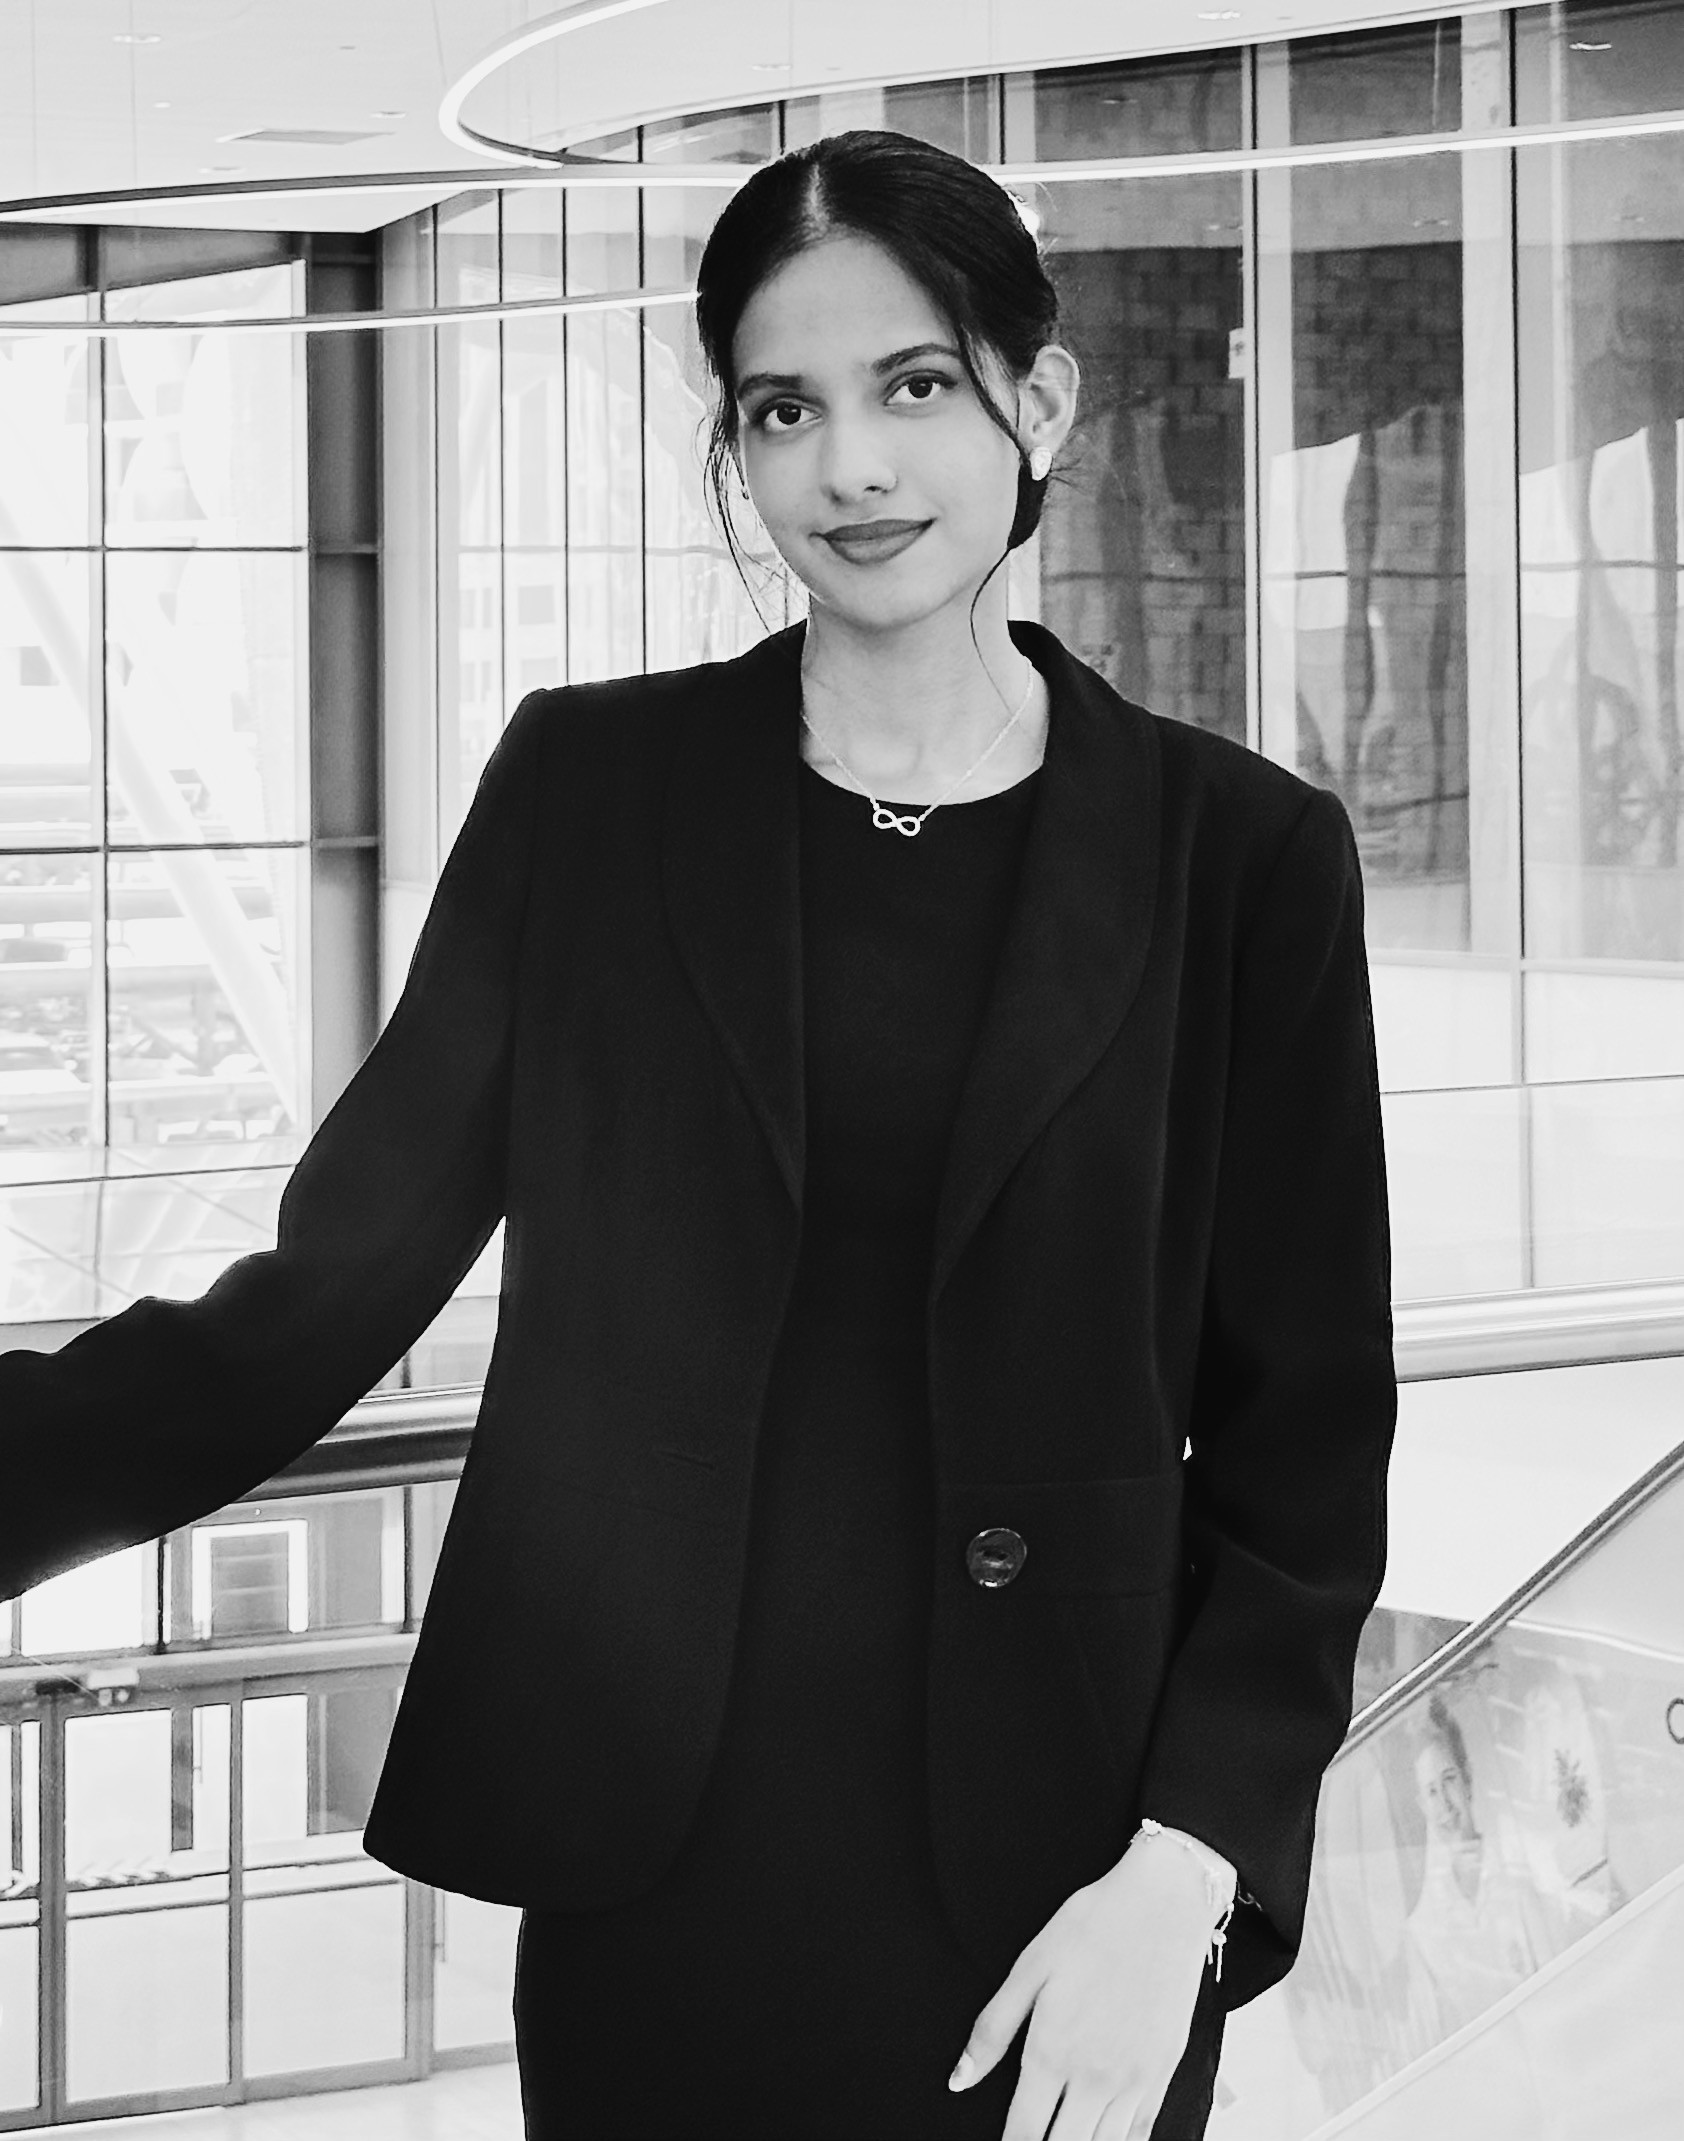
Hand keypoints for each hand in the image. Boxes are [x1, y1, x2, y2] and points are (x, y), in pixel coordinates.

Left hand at [948, 1838, 1213, 2140]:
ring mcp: (1135, 2080)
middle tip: (1030, 2138)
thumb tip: (959, 2079)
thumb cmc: (1093, 1926)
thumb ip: (992, 2030)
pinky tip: (1102, 2135)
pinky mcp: (1163, 2072)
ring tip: (1062, 2132)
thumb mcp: (1030, 1967)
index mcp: (1053, 2051)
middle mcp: (1095, 2077)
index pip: (1023, 2134)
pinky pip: (1141, 2134)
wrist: (1164, 1903)